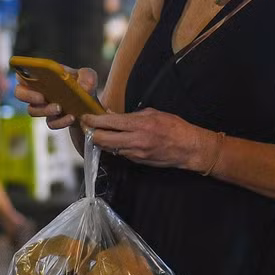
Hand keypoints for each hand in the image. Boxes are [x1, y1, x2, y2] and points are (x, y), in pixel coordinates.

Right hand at [12, 66, 100, 129]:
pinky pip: (50, 123)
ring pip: (32, 110)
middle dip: (28, 96)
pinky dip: (60, 121)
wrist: (92, 108)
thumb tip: (83, 87)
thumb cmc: (84, 86)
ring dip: (44, 110)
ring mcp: (43, 108)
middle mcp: (39, 92)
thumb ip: (87, 76)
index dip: (21, 76)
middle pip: (20, 93)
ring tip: (59, 108)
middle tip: (42, 97)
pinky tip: (71, 117)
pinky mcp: (52, 121)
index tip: (29, 79)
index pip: (22, 74)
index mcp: (42, 77)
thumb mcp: (88, 76)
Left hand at [80, 108, 211, 171]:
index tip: (85, 117)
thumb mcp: (153, 113)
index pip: (109, 123)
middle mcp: (135, 141)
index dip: (93, 120)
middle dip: (92, 133)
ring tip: (100, 132)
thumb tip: (112, 114)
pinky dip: (114, 146)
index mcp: (140, 125)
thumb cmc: (174, 127)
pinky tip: (115, 140)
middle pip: (103, 140)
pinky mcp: (137, 161)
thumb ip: (131, 115)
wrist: (188, 148)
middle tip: (88, 126)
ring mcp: (135, 153)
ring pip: (109, 148)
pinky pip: (120, 153)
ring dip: (102, 141)